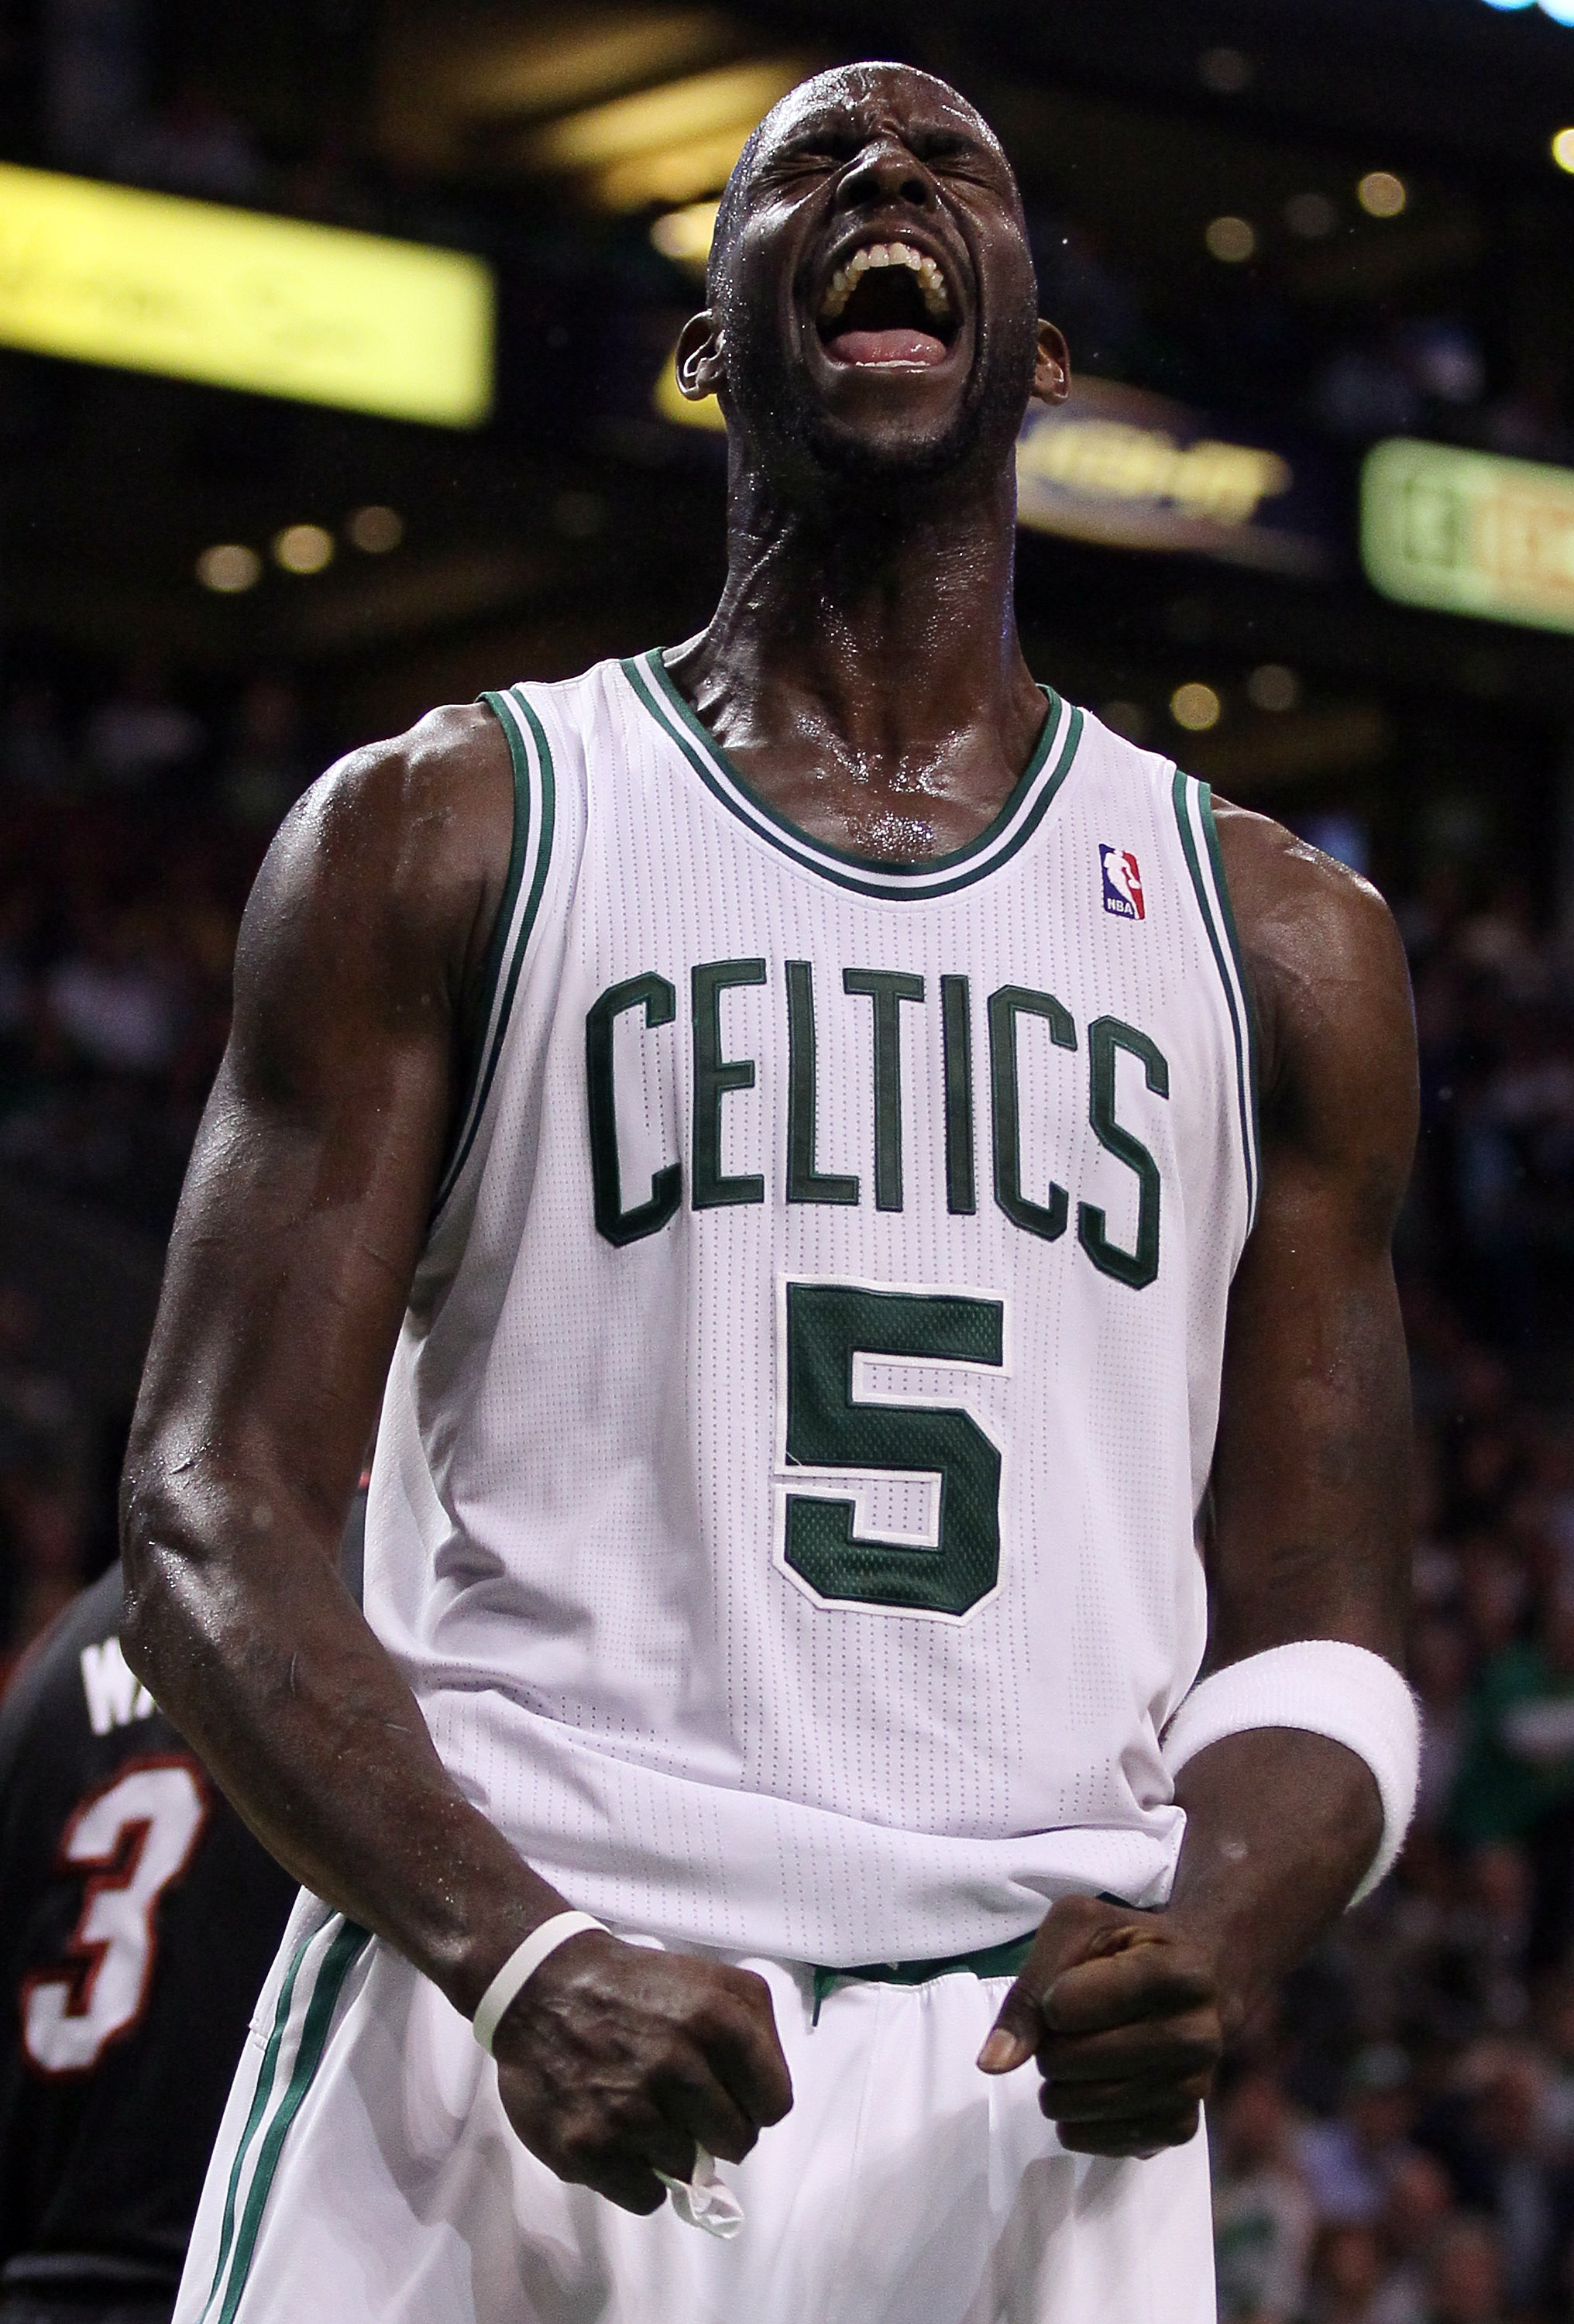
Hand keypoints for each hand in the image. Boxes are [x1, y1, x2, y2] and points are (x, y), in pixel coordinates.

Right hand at [493, 1930, 793, 2212]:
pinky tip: (618, 2134)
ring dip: (669, 2148)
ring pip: (687, 2170)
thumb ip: (757, 2032)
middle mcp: (677, 2064)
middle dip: (715, 2129)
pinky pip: (645, 2198)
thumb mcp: (715, 1981)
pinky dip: (636, 2176)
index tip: (730, 2094)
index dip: (754, 2103)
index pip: (774, 2104)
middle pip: (736, 2144)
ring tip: (640, 2107)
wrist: (541, 1987)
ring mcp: (630, 2110)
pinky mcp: (587, 2148)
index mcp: (716, 2019)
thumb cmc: (637, 1988)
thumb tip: (765, 2105)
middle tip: (684, 2105)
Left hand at [976, 1896, 1222, 2157]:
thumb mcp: (1072, 1932)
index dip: (1050, 2001)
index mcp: (1178, 1972)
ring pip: (1092, 2106)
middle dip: (1050, 2048)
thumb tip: (994, 2063)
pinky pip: (1114, 2144)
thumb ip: (1029, 1992)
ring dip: (1059, 2090)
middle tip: (1063, 2032)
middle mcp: (1200, 2034)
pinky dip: (1080, 2127)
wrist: (1185, 1978)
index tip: (1065, 1990)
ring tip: (1069, 2063)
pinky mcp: (1183, 2126)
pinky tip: (1081, 2098)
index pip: (1069, 2008)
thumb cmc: (1121, 1947)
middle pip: (1079, 2060)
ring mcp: (1197, 2086)